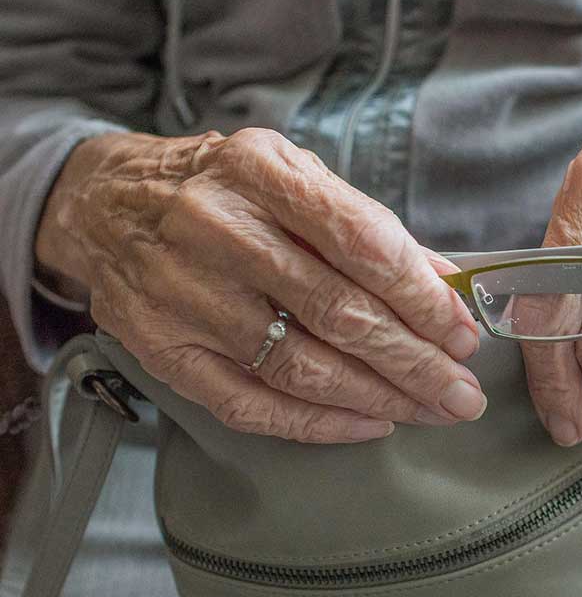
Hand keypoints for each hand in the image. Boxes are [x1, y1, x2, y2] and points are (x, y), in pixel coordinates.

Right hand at [35, 128, 486, 442]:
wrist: (103, 203)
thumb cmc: (223, 189)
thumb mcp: (293, 176)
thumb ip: (367, 226)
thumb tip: (446, 285)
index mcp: (258, 171)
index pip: (360, 242)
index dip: (421, 297)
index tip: (463, 333)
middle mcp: (215, 230)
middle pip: (337, 313)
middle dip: (415, 362)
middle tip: (463, 393)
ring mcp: (182, 295)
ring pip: (300, 367)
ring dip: (379, 398)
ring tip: (430, 411)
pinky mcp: (162, 349)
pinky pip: (250, 404)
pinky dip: (318, 424)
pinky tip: (369, 424)